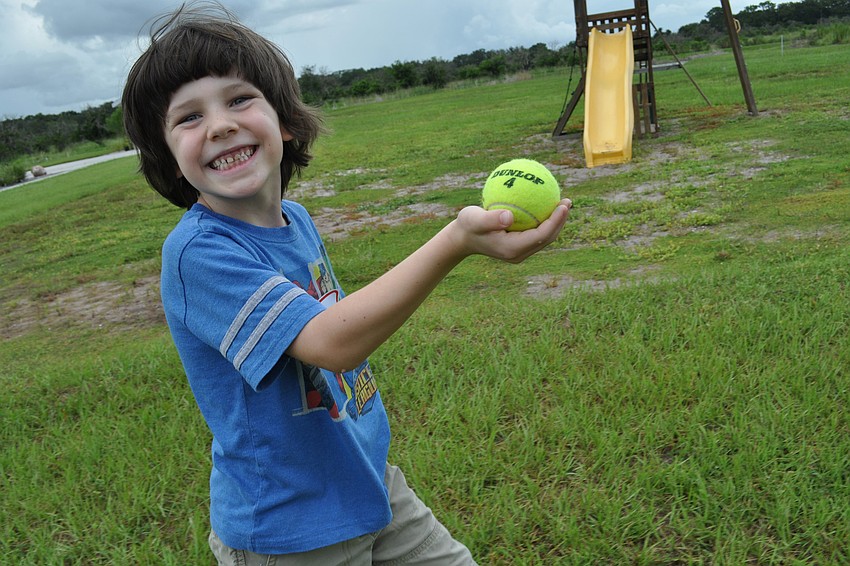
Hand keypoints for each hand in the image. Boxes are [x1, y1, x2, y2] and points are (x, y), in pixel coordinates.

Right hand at [449, 198, 571, 263]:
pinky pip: (536, 232)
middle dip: (561, 221)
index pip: (541, 235)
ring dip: (556, 221)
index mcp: (513, 249)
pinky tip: (545, 202)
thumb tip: (510, 216)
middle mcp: (519, 253)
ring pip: (544, 237)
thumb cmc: (466, 226)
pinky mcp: (518, 246)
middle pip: (547, 238)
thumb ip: (490, 219)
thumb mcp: (473, 219)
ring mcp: (519, 251)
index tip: (563, 204)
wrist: (461, 239)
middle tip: (567, 201)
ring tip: (563, 202)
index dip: (556, 221)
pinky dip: (544, 219)